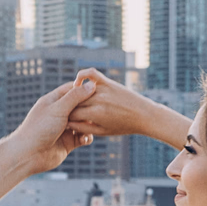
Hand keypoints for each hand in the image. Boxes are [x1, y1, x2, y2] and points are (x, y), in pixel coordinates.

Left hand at [7, 77, 102, 174]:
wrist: (29, 155)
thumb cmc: (40, 128)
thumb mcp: (58, 108)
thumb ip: (75, 97)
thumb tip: (91, 84)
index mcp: (53, 101)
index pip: (72, 89)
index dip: (85, 89)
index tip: (98, 90)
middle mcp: (59, 113)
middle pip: (80, 106)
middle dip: (89, 108)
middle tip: (100, 109)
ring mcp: (64, 128)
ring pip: (83, 122)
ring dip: (89, 124)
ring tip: (90, 127)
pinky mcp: (68, 142)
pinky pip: (82, 137)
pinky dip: (86, 137)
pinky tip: (84, 139)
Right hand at [66, 70, 191, 148]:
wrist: (144, 115)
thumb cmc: (123, 126)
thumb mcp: (102, 132)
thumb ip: (84, 128)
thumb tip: (68, 123)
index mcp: (95, 114)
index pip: (71, 114)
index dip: (65, 119)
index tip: (62, 121)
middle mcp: (98, 99)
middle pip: (74, 102)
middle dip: (68, 108)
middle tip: (64, 112)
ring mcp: (103, 89)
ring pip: (80, 90)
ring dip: (73, 95)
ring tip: (72, 102)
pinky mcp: (108, 81)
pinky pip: (91, 73)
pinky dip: (82, 74)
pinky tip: (78, 82)